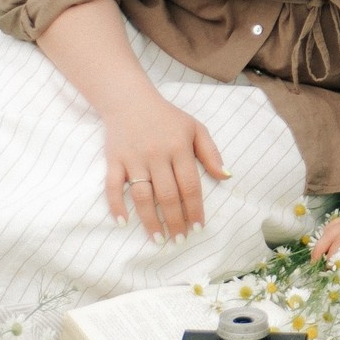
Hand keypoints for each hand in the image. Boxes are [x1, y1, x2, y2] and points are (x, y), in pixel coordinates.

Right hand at [101, 96, 228, 239]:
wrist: (129, 100)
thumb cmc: (167, 117)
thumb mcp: (195, 128)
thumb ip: (211, 153)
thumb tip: (226, 177)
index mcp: (179, 148)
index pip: (190, 186)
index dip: (194, 209)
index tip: (198, 227)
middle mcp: (156, 155)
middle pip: (167, 195)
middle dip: (175, 221)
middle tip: (179, 240)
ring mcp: (133, 159)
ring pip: (141, 195)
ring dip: (150, 220)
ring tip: (158, 239)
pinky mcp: (114, 160)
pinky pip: (112, 186)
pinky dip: (116, 205)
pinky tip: (123, 222)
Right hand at [312, 203, 339, 262]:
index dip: (333, 255)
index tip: (330, 267)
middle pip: (327, 236)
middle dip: (319, 251)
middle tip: (314, 265)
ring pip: (326, 232)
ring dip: (320, 245)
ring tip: (316, 260)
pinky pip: (329, 228)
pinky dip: (324, 238)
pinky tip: (324, 246)